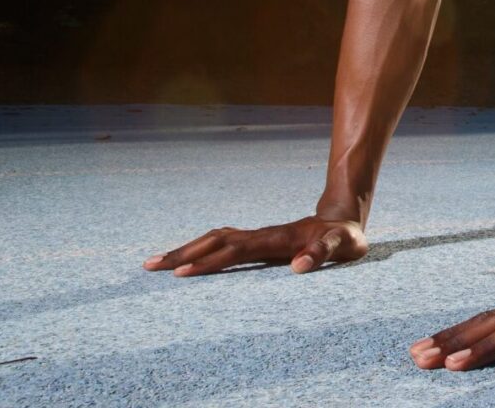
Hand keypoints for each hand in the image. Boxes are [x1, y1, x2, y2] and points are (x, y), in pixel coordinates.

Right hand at [142, 215, 367, 275]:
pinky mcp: (256, 241)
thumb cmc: (345, 237)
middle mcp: (261, 235)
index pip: (235, 251)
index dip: (209, 261)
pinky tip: (184, 260)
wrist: (344, 220)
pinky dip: (199, 249)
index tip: (182, 272)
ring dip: (185, 249)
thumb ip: (324, 253)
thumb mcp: (344, 245)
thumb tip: (299, 267)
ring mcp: (256, 237)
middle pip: (215, 241)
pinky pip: (221, 243)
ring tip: (155, 263)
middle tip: (150, 266)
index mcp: (276, 239)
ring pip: (214, 239)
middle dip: (183, 253)